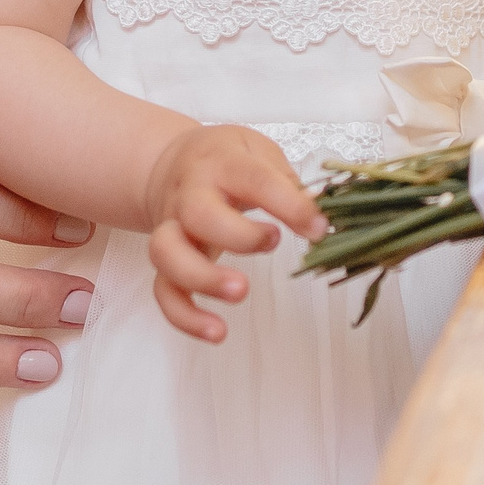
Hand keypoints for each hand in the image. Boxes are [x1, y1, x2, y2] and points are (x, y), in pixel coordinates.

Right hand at [140, 124, 323, 343]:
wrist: (172, 162)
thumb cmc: (227, 160)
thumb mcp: (260, 153)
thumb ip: (287, 185)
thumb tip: (320, 219)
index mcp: (222, 164)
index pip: (254, 179)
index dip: (289, 204)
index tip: (319, 228)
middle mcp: (190, 195)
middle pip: (199, 214)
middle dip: (237, 235)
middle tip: (273, 243)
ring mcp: (172, 228)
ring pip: (167, 253)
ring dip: (203, 278)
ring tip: (240, 292)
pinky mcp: (165, 261)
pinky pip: (163, 291)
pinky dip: (185, 316)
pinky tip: (217, 331)